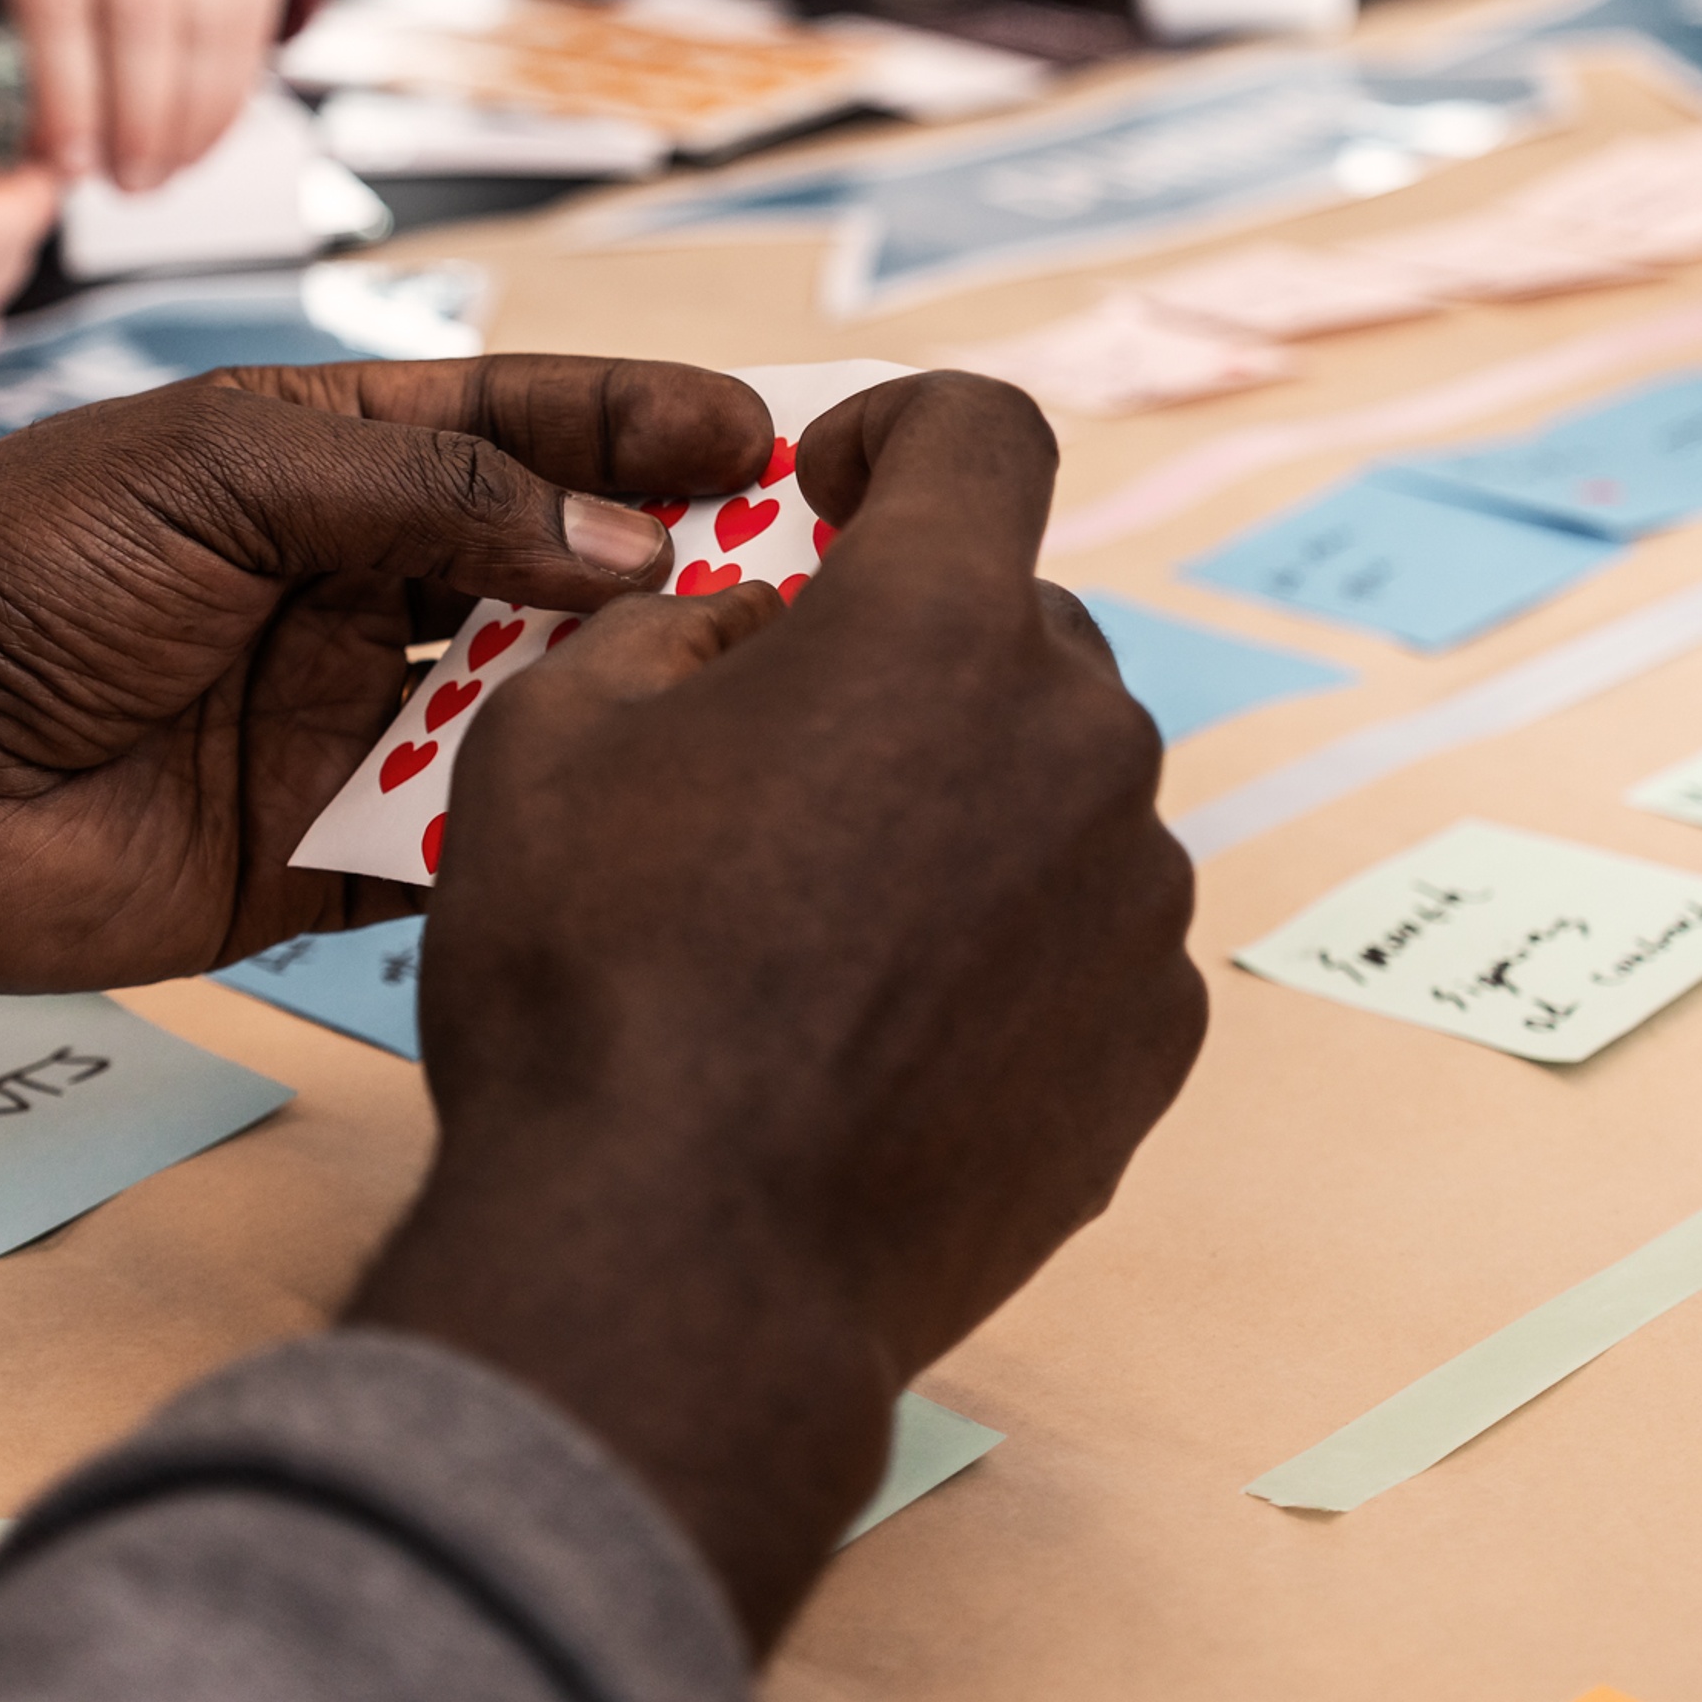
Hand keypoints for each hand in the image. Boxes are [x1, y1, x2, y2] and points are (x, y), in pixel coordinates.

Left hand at [0, 0, 290, 192]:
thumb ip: (37, 37)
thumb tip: (59, 161)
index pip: (61, 5)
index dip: (70, 101)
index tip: (71, 168)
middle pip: (144, 18)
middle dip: (138, 120)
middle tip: (128, 185)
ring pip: (208, 24)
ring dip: (190, 119)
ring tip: (164, 172)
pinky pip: (255, 18)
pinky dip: (232, 92)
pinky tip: (205, 135)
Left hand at [0, 355, 769, 1138]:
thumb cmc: (0, 584)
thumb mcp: (214, 478)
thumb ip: (425, 495)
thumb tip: (621, 533)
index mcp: (318, 464)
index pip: (517, 421)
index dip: (638, 420)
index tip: (757, 429)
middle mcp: (353, 586)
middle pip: (553, 560)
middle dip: (669, 556)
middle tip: (797, 560)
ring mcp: (349, 721)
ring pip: (533, 698)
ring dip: (625, 688)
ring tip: (731, 679)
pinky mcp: (330, 854)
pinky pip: (468, 837)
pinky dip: (544, 823)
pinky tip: (630, 804)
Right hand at [351, 373, 1199, 1645]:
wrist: (677, 1270)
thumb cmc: (595, 990)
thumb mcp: (549, 739)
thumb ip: (669, 629)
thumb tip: (752, 630)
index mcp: (936, 628)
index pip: (982, 430)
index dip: (899, 430)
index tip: (834, 492)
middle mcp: (1078, 740)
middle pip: (1017, 627)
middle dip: (910, 655)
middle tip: (778, 754)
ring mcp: (1135, 898)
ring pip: (1054, 788)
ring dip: (958, 809)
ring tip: (816, 924)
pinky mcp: (1152, 1038)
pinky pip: (1084, 935)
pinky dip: (1003, 947)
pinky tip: (880, 1030)